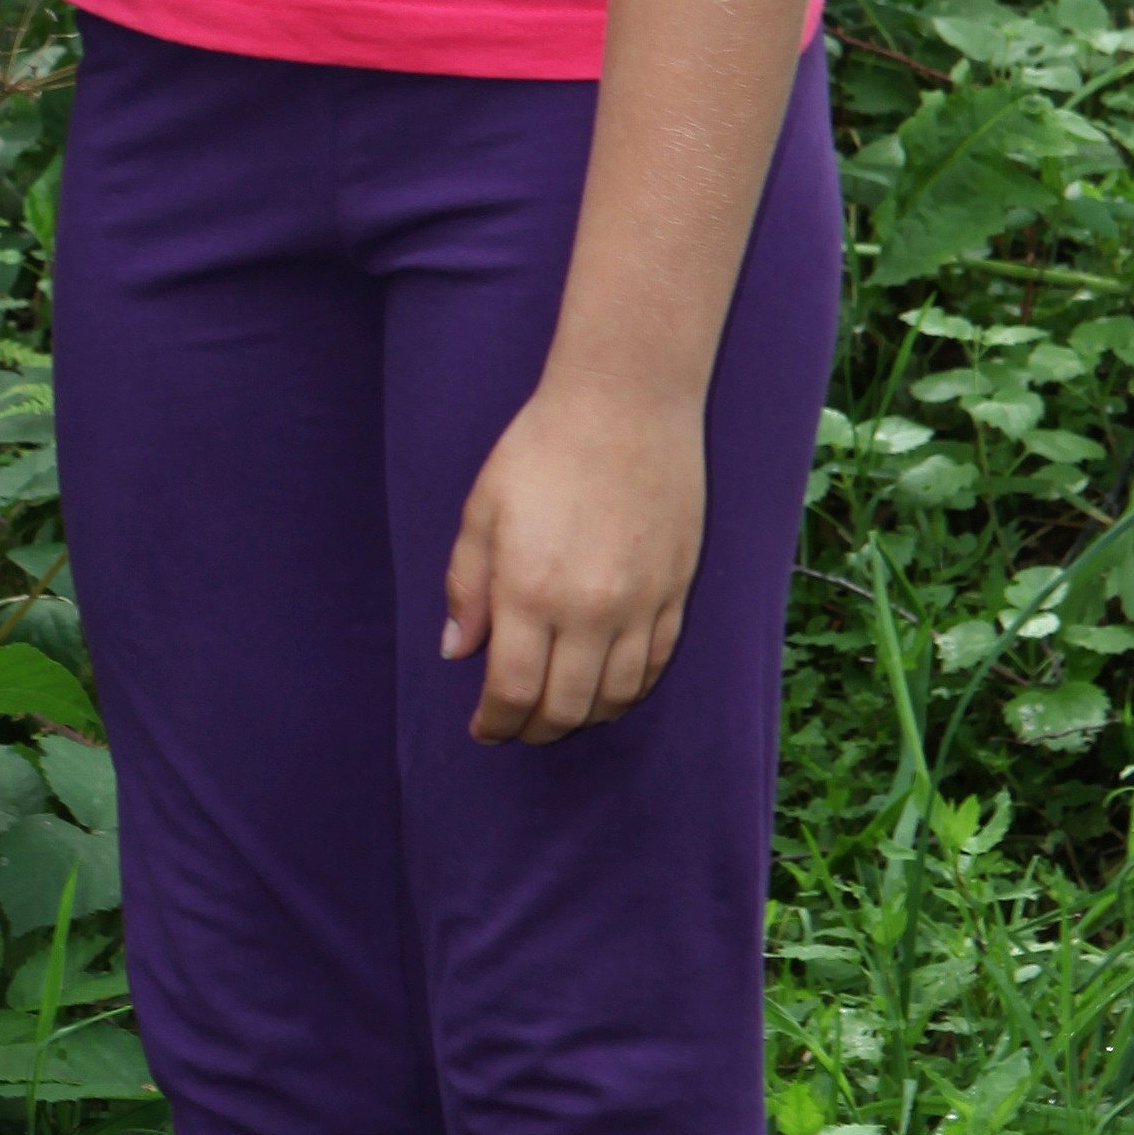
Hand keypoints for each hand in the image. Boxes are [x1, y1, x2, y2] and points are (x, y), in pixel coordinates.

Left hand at [440, 374, 700, 744]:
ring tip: (559, 710)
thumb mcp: (482, 511)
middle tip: (517, 727)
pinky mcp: (676, 591)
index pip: (512, 691)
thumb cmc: (541, 449)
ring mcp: (640, 604)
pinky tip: (607, 686)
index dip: (494, 723)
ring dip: (583, 717)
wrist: (626, 404)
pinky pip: (655, 665)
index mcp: (529, 592)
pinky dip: (628, 690)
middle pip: (565, 708)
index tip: (483, 729)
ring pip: (615, 698)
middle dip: (534, 730)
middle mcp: (588, 610)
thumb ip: (467, 587)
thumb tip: (457, 650)